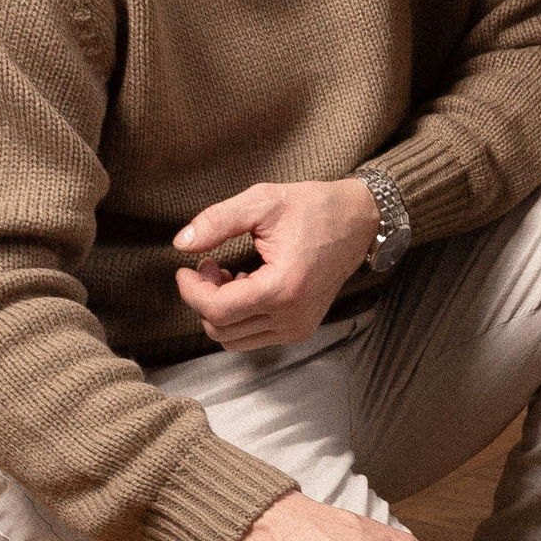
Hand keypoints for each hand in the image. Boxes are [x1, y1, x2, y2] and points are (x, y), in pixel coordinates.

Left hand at [174, 178, 377, 351]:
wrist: (358, 220)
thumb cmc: (314, 208)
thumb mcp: (262, 202)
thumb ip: (217, 222)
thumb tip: (181, 243)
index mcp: (283, 288)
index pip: (218, 310)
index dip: (191, 291)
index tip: (186, 268)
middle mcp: (292, 316)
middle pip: (221, 329)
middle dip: (204, 298)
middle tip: (209, 264)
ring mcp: (298, 327)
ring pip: (234, 339)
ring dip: (220, 310)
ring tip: (227, 274)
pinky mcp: (301, 328)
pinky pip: (253, 336)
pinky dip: (239, 316)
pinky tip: (246, 284)